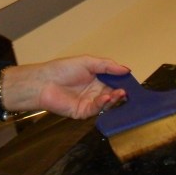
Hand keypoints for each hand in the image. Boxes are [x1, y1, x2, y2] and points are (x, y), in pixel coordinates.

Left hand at [0, 56, 128, 118]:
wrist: (43, 82)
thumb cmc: (62, 69)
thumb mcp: (87, 62)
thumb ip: (107, 66)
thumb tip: (126, 69)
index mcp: (97, 80)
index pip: (115, 82)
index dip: (123, 83)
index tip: (132, 82)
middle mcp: (95, 92)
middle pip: (113, 94)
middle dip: (122, 93)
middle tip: (128, 91)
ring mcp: (90, 103)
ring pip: (107, 103)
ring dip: (115, 99)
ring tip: (120, 93)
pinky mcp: (84, 112)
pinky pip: (97, 109)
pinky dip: (103, 104)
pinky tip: (107, 98)